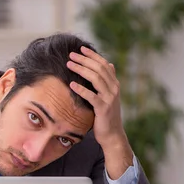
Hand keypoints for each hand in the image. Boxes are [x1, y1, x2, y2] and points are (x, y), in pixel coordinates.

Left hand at [67, 46, 133, 178]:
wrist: (112, 134)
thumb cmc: (106, 115)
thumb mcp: (108, 96)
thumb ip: (108, 81)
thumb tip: (109, 65)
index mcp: (114, 84)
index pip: (104, 64)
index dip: (92, 56)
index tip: (80, 49)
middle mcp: (114, 88)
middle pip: (99, 69)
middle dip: (84, 60)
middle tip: (71, 55)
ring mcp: (109, 98)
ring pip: (96, 79)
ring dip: (81, 70)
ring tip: (69, 65)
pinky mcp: (103, 109)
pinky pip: (92, 96)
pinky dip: (82, 89)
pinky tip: (72, 84)